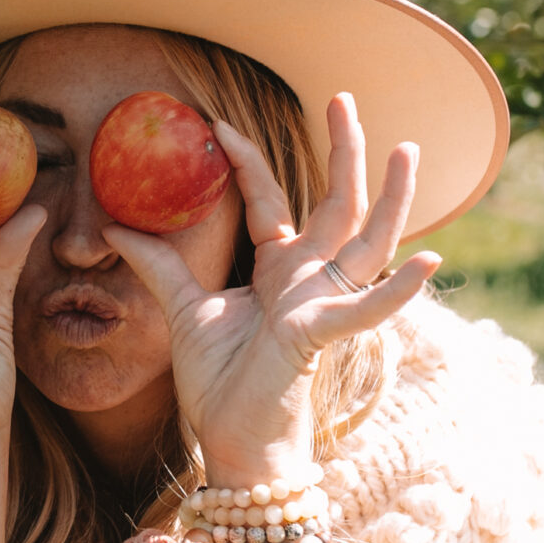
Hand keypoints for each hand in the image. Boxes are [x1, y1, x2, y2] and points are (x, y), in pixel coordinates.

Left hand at [105, 93, 439, 475]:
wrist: (231, 446)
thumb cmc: (219, 384)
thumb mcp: (183, 311)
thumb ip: (158, 265)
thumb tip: (115, 225)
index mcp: (279, 271)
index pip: (270, 201)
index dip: (248, 162)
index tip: (218, 122)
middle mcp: (309, 281)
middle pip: (336, 204)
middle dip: (344, 151)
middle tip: (345, 96)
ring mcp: (322, 306)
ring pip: (368, 242)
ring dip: (392, 199)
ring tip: (407, 150)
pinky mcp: (320, 337)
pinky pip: (365, 310)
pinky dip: (397, 291)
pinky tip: (428, 262)